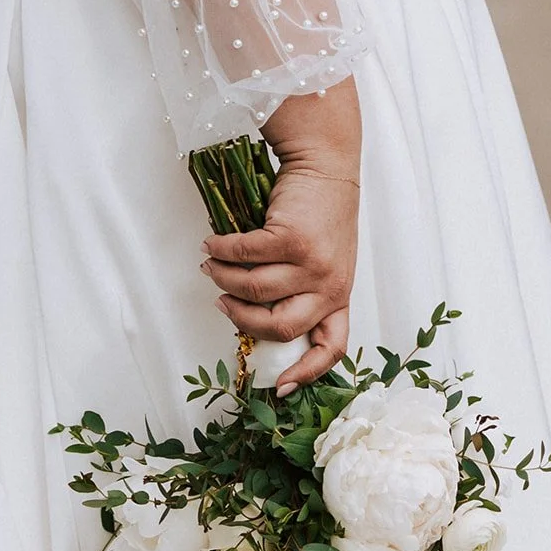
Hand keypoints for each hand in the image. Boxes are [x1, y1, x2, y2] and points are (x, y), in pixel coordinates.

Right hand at [199, 80, 360, 396]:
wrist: (327, 164)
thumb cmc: (321, 214)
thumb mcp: (323, 261)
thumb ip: (300, 292)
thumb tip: (251, 317)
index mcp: (338, 296)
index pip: (331, 347)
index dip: (305, 372)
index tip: (279, 387)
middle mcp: (330, 284)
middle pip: (281, 327)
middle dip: (244, 320)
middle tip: (223, 303)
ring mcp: (313, 262)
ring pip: (256, 289)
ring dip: (224, 279)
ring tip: (212, 266)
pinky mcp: (293, 237)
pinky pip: (246, 254)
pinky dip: (222, 250)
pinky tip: (213, 244)